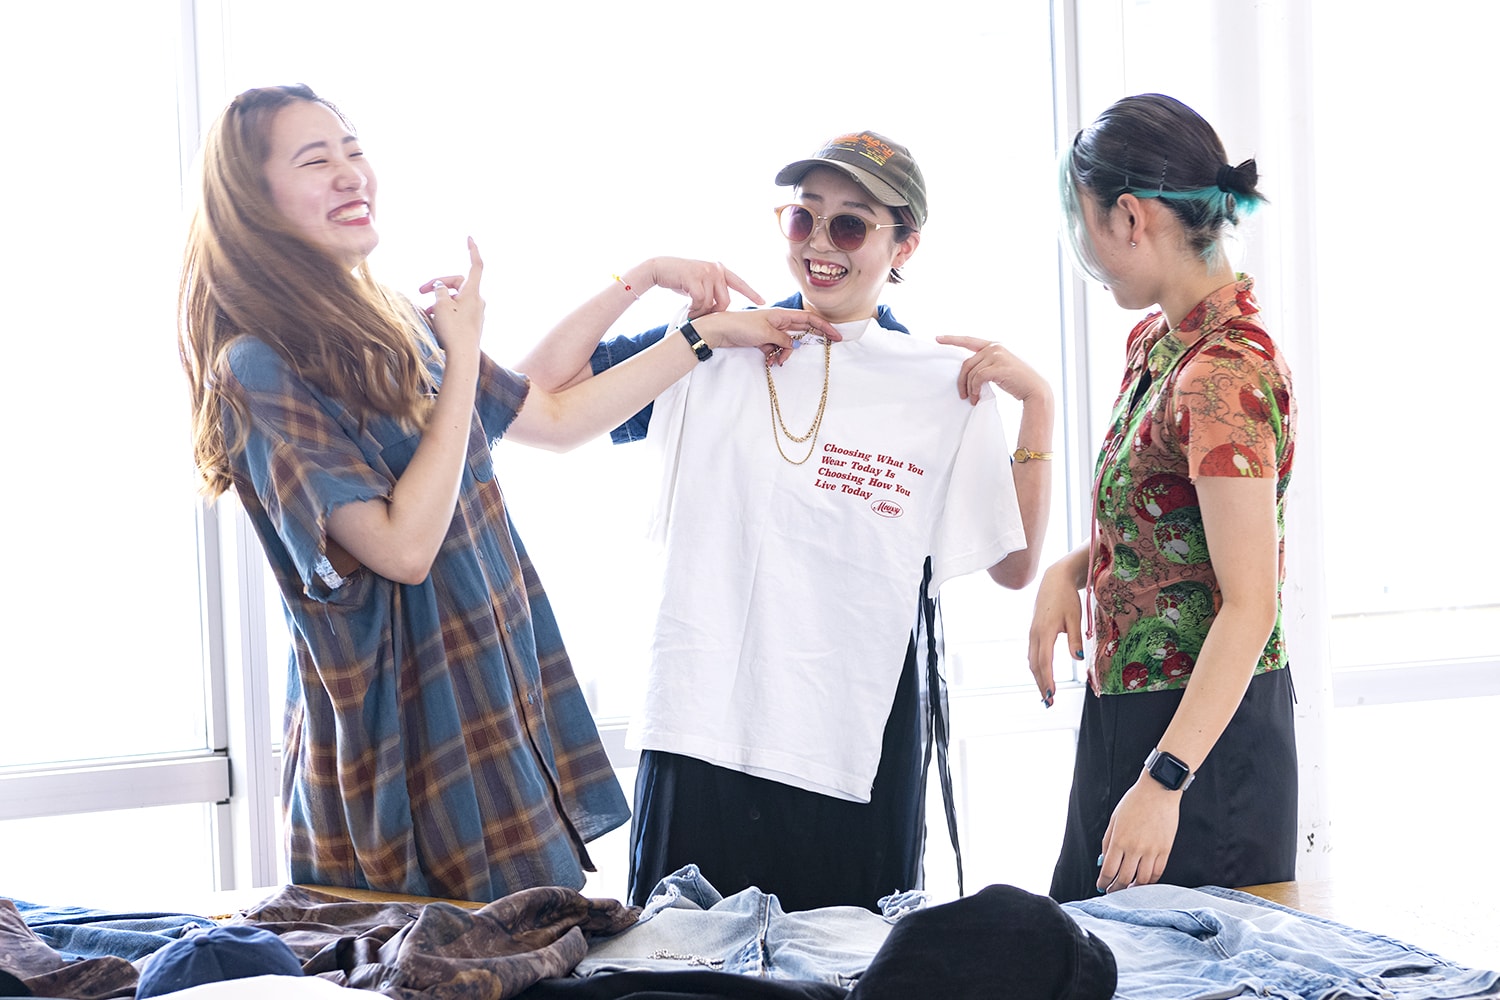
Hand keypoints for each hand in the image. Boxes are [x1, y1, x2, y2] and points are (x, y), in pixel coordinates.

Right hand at [419, 238, 484, 358]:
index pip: (475, 264)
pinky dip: (445, 311)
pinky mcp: (472, 324)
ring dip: (439, 301)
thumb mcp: (441, 305)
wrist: (463, 358)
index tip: (469, 237)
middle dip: (438, 285)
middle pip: (457, 283)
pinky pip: (457, 311)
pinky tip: (434, 321)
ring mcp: (476, 313)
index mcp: (473, 292)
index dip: (472, 250)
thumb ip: (439, 290)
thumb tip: (441, 288)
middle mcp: (478, 300)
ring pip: (455, 299)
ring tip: (427, 312)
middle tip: (421, 292)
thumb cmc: (453, 331)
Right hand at [645, 257, 764, 316]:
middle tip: (701, 315)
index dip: (751, 293)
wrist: (661, 268)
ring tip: (691, 311)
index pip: (740, 283)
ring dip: (701, 312)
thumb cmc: (681, 279)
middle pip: (725, 301)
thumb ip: (714, 289)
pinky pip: (700, 302)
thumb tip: (722, 306)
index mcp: (720, 269)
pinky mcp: (695, 277)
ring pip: (711, 303)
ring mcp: (706, 272)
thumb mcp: (701, 281)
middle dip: (715, 312)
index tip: (763, 302)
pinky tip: (687, 309)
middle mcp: (716, 269)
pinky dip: (693, 309)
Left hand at [691, 308, 839, 362]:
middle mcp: (778, 321)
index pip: (808, 318)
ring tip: (776, 361)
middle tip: (817, 350)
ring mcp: (770, 331)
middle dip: (804, 343)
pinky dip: (775, 356)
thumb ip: (784, 339)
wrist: (720, 330)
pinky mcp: (762, 340)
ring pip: (787, 344)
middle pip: (799, 331)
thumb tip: (795, 344)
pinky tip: (769, 361)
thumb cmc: (742, 326)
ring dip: (784, 353)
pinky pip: (775, 349)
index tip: (836, 336)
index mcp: (781, 314)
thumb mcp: (767, 333)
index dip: (824, 326)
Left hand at [935, 335, 1049, 405]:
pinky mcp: (998, 367)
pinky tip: (976, 398)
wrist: (1035, 389)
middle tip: (962, 395)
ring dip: (968, 388)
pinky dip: (974, 389)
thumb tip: (968, 372)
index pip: (969, 340)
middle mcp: (995, 347)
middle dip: (961, 380)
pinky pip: (977, 378)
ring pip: (971, 372)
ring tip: (971, 399)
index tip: (937, 339)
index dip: (952, 339)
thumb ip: (986, 364)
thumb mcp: (1000, 368)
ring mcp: (997, 355)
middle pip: (966, 363)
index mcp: (994, 345)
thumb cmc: (1017, 382)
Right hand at [1027, 558, 1083, 707]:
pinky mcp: (1034, 632)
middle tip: (1049, 702)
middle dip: (1041, 684)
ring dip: (1038, 678)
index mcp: (1045, 632)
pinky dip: (1036, 667)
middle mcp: (1035, 634)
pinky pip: (1032, 654)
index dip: (1047, 679)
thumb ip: (1075, 638)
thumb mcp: (1074, 617)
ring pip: (1032, 660)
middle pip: (1035, 665)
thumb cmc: (1067, 598)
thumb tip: (1078, 658)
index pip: (1044, 661)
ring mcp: (1032, 633)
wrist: (1054, 580)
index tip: (1051, 694)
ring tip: (1046, 693)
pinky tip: (1042, 675)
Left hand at [1097, 776, 1181, 892]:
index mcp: (1119, 840)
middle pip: (1124, 879)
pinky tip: (1145, 882)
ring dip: (1134, 889)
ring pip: (1143, 880)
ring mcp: (1152, 850)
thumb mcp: (1114, 819)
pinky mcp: (1165, 850)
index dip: (1103, 882)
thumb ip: (1107, 842)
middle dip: (1116, 889)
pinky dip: (1150, 881)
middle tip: (1113, 892)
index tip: (1101, 887)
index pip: (1108, 870)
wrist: (1158, 791)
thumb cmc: (1134, 802)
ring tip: (1129, 890)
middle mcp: (1135, 848)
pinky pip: (1158, 872)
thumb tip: (1102, 861)